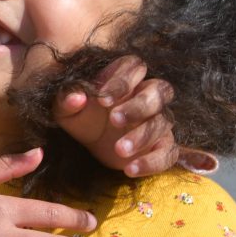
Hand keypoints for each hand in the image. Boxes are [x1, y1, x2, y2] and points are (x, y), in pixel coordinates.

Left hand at [53, 55, 178, 176]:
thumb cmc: (82, 116)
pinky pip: (168, 152)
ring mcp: (158, 120)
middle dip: (138, 106)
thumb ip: (67, 100)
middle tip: (114, 120)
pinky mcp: (162, 145)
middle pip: (159, 90)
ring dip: (143, 136)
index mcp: (126, 76)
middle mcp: (148, 94)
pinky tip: (130, 169)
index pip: (134, 67)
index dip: (122, 81)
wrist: (91, 143)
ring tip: (119, 149)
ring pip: (163, 122)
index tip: (103, 100)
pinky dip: (152, 162)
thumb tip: (76, 98)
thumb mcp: (67, 109)